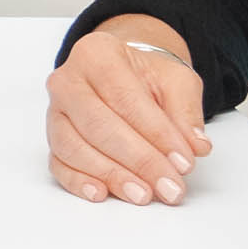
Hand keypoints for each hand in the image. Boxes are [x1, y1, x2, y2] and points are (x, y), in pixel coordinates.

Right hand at [46, 18, 210, 204]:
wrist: (126, 76)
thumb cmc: (147, 77)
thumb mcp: (176, 81)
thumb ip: (186, 112)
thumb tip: (195, 146)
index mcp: (96, 54)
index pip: (125, 98)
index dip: (156, 134)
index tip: (184, 161)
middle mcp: (67, 81)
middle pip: (98, 125)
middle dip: (138, 160)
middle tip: (169, 186)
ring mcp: (55, 112)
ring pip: (74, 147)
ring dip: (111, 175)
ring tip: (144, 194)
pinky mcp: (52, 140)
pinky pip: (58, 164)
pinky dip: (78, 182)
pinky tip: (102, 193)